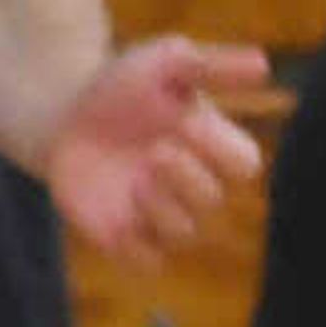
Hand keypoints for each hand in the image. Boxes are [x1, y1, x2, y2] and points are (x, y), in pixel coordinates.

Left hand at [42, 37, 267, 268]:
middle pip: (213, 201)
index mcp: (216, 152)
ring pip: (184, 233)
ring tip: (135, 179)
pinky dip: (136, 244)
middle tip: (154, 150)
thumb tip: (265, 65)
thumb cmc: (121, 88)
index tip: (182, 119)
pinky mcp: (128, 240)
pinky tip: (119, 216)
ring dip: (160, 206)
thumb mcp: (165, 64)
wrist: (61, 115)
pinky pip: (147, 262)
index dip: (216, 148)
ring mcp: (164, 218)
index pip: (244, 165)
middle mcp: (199, 191)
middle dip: (185, 176)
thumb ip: (213, 67)